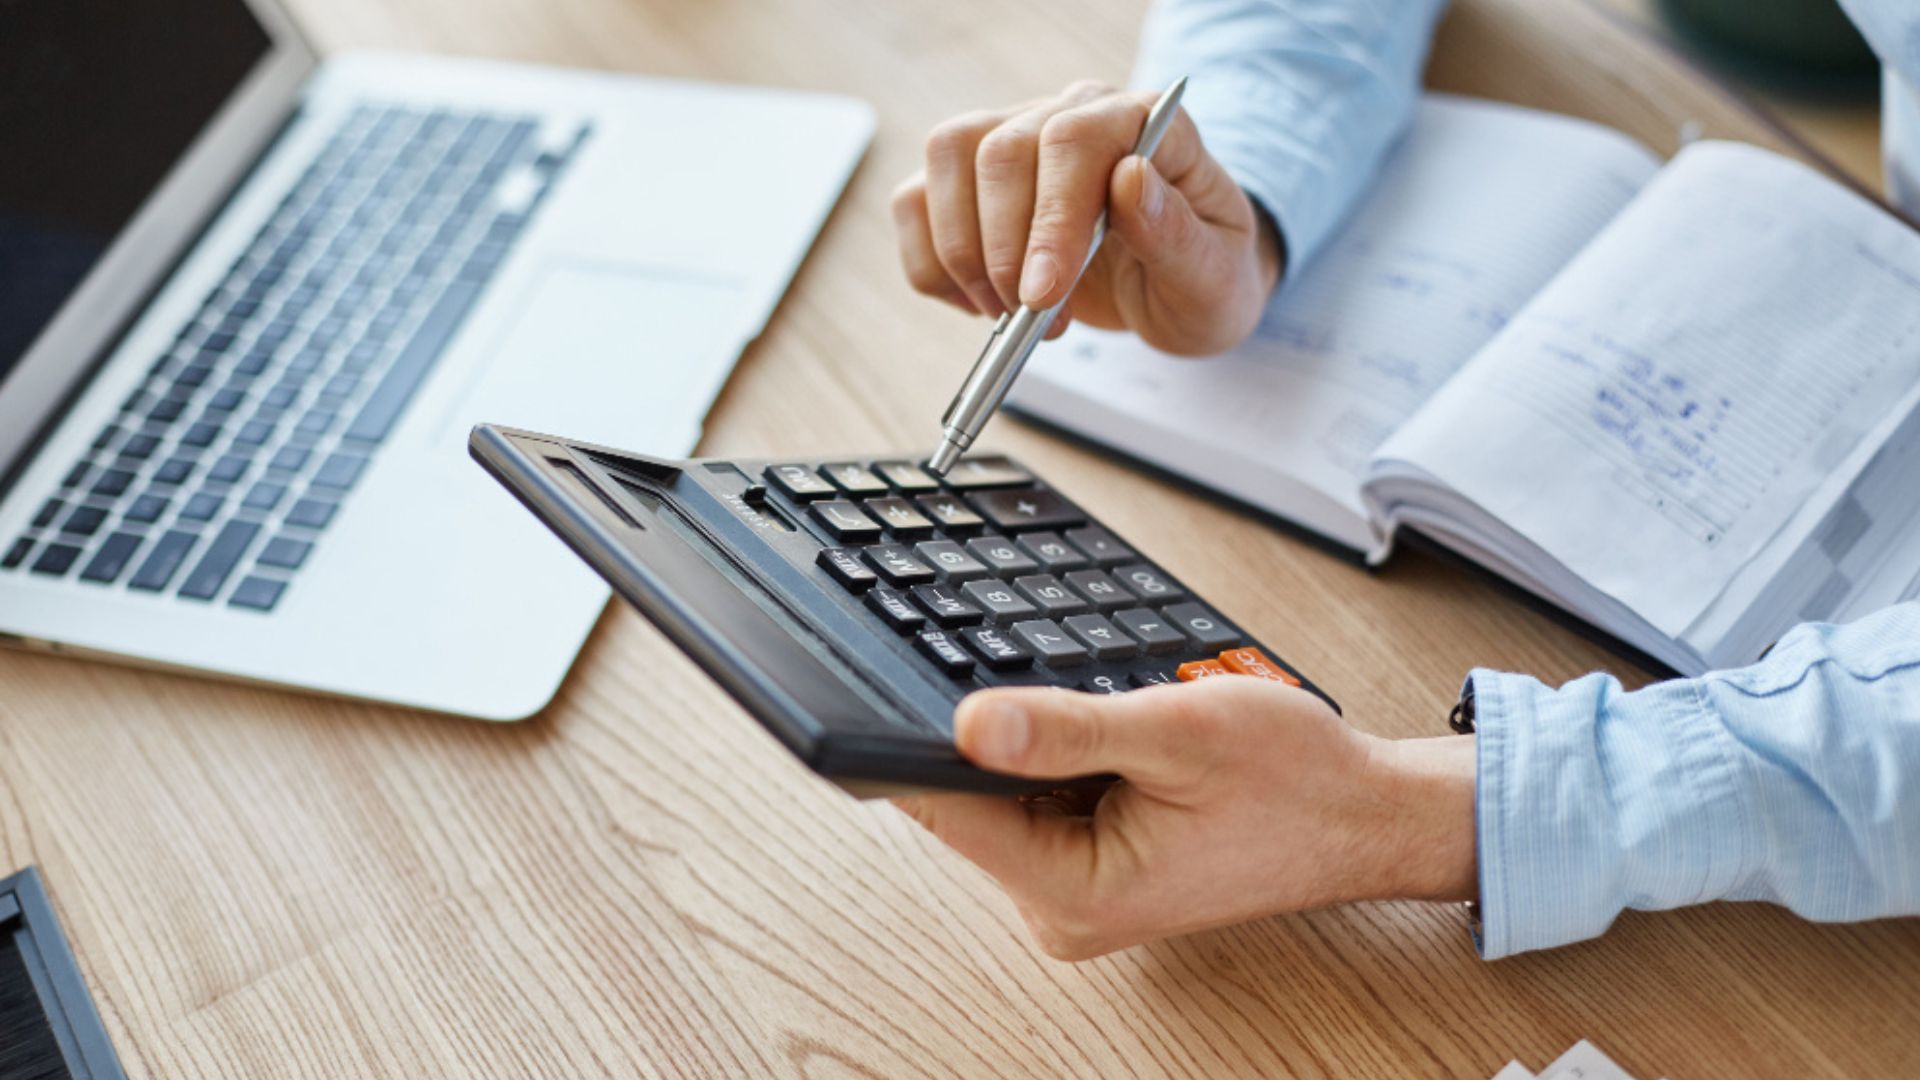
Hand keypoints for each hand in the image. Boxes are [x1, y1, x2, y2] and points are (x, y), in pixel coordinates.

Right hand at [891, 80, 1283, 355]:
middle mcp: (1072, 115)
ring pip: (947, 157)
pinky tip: (977, 304)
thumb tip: (1130, 179)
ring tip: (1007, 314)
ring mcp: (1016, 139)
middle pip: (1000, 149)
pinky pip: (916, 200)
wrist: (1180, 289)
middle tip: (1031, 317)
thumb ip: (1177, 233)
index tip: (1043, 292)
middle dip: (1002, 248)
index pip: (1074, 138)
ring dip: (961, 251)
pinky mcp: (973, 183)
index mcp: (1143, 123)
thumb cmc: (1204, 276)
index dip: (1050, 216)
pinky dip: (931, 264)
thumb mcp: (1215, 276)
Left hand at [894, 678, 1476, 959]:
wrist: (1364, 814)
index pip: (950, 810)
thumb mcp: (1177, 732)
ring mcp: (1076, 892)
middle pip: (972, 803)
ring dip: (1045, 747)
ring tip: (1121, 724)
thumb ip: (1066, 729)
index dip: (920, 740)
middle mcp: (1062, 908)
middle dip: (1003, 737)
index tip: (901, 680)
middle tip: (1075, 696)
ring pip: (1008, 796)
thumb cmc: (1295, 781)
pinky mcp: (1091, 868)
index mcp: (1074, 891)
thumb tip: (967, 724)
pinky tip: (1120, 743)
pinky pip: (1043, 801)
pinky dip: (1066, 760)